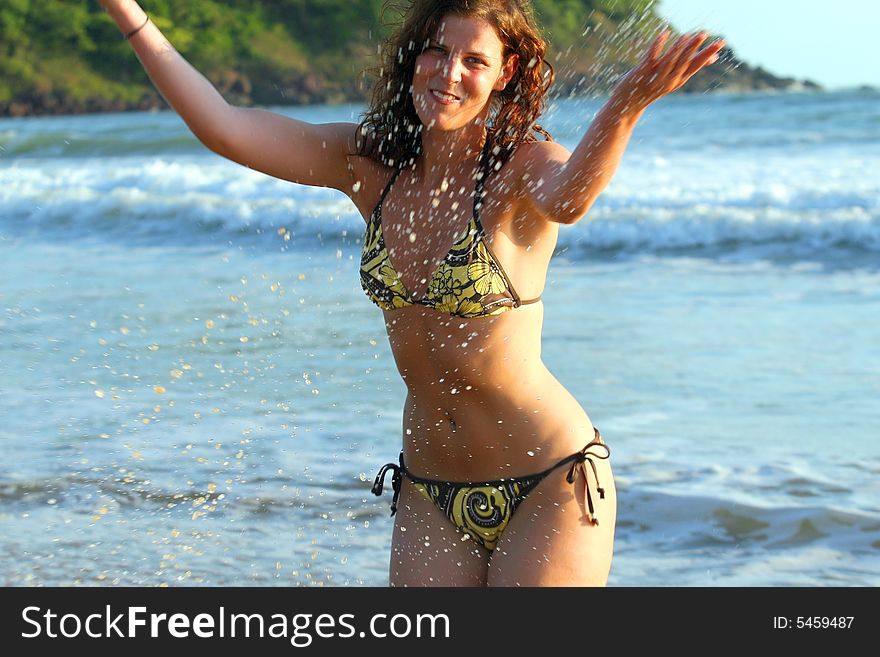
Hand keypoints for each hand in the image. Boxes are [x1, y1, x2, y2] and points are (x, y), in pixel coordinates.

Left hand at [611, 30, 725, 113]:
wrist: (629, 102)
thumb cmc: (653, 86)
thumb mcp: (673, 78)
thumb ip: (690, 66)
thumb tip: (713, 58)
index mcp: (679, 80)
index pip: (697, 65)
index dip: (708, 53)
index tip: (722, 42)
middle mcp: (669, 81)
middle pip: (685, 63)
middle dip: (695, 48)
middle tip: (704, 33)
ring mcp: (655, 78)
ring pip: (669, 61)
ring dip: (678, 48)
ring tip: (686, 34)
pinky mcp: (642, 73)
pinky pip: (651, 57)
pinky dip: (657, 46)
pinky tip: (664, 34)